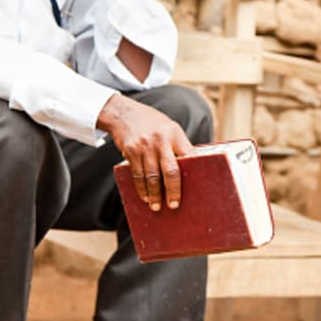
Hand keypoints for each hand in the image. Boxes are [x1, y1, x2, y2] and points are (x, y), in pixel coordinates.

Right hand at [98, 94, 194, 210]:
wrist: (124, 113)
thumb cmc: (152, 123)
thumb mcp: (171, 128)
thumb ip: (180, 145)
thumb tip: (194, 166)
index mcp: (174, 134)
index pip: (188, 155)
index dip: (194, 171)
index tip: (196, 188)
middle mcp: (160, 140)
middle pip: (169, 171)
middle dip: (173, 191)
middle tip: (174, 205)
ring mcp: (144, 146)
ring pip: (151, 176)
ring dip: (154, 194)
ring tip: (157, 207)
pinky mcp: (130, 151)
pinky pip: (137, 174)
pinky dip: (141, 188)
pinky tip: (145, 197)